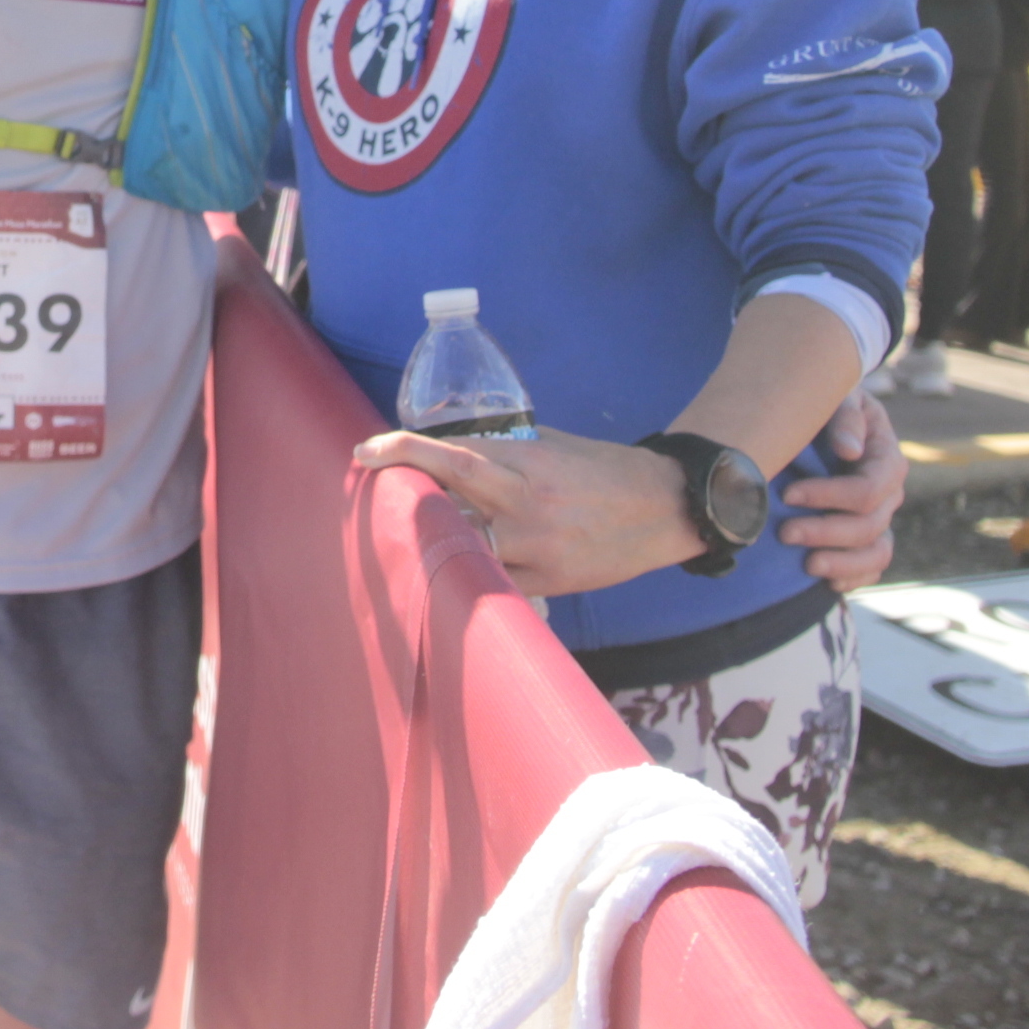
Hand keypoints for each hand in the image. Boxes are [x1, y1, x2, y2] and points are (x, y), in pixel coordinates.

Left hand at [349, 426, 704, 597]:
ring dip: (438, 540)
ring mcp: (537, 549)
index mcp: (527, 464)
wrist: (664, 507)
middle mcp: (527, 506)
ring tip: (417, 536)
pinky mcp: (549, 583)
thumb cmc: (603, 469)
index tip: (365, 453)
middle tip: (375, 498)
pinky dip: (472, 572)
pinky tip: (457, 568)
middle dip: (407, 502)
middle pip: (448, 505)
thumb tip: (449, 461)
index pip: (452, 458)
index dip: (404, 453)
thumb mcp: (550, 445)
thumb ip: (502, 453)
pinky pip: (494, 582)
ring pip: (465, 549)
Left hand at [780, 385, 905, 592]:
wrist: (825, 420)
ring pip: (876, 553)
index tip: (788, 495)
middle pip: (868, 526)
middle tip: (784, 533)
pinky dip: (853, 578)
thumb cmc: (829, 406)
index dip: (829, 496)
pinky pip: (872, 567)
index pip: (867, 490)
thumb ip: (845, 416)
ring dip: (842, 563)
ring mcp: (880, 518)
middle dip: (825, 532)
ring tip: (808, 566)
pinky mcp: (867, 538)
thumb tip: (849, 450)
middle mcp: (889, 493)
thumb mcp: (838, 397)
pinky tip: (827, 582)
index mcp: (886, 459)